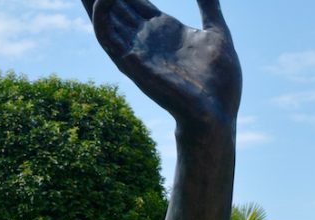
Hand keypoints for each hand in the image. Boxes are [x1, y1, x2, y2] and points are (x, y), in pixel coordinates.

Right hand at [83, 0, 240, 127]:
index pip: (134, 2)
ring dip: (94, 1)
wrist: (218, 114)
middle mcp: (146, 39)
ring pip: (105, 19)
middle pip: (116, 8)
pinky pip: (108, 37)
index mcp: (164, 30)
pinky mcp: (132, 63)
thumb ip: (209, 6)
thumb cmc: (220, 83)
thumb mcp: (217, 33)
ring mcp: (137, 50)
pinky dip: (101, 16)